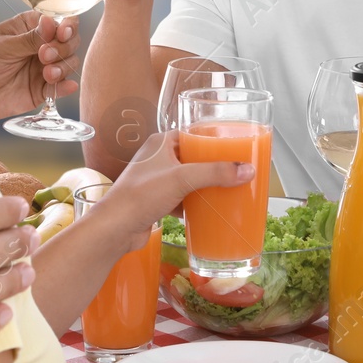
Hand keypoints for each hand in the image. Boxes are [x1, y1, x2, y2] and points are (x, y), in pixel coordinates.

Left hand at [0, 12, 79, 130]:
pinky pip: (60, 88)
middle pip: (69, 42)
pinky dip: (66, 86)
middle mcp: (38, 46)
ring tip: (48, 73)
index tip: (62, 32)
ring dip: (64, 66)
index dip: (66, 25)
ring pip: (68, 63)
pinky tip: (65, 86)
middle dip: (63, 47)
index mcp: (28, 28)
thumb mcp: (1, 48)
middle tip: (45, 55)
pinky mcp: (39, 90)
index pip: (58, 21)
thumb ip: (30, 39)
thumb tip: (54, 22)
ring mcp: (40, 68)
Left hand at [90, 130, 252, 255]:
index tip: (233, 146)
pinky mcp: (155, 200)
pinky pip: (180, 197)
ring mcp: (155, 180)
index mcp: (160, 143)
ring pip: (186, 179)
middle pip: (192, 158)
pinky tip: (204, 210)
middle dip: (211, 166)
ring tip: (223, 189)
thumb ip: (215, 173)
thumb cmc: (141, 196)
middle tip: (233, 170)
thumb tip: (247, 170)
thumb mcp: (182, 179)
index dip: (211, 140)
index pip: (192, 134)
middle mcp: (157, 159)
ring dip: (202, 186)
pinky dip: (192, 203)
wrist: (115, 228)